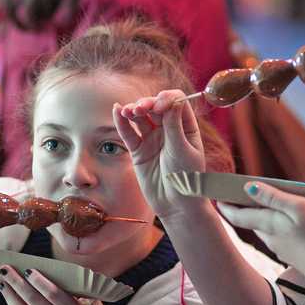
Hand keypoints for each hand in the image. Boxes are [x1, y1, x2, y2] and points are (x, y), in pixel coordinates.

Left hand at [0, 265, 85, 304]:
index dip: (39, 282)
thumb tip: (64, 272)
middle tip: (6, 269)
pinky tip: (6, 291)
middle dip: (17, 282)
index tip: (28, 270)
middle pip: (33, 299)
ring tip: (2, 279)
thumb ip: (79, 293)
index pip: (53, 294)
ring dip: (10, 292)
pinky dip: (12, 302)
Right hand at [112, 90, 206, 219]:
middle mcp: (168, 130)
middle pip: (155, 107)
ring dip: (133, 111)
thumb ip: (174, 126)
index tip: (159, 108)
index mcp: (185, 127)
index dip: (166, 100)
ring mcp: (152, 139)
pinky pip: (129, 134)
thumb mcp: (183, 150)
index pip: (175, 102)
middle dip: (147, 104)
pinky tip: (117, 111)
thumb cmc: (187, 178)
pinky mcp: (138, 151)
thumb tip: (171, 100)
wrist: (176, 204)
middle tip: (140, 109)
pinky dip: (122, 123)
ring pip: (140, 118)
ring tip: (128, 111)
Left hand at [218, 182, 304, 295]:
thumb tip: (248, 188)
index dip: (225, 206)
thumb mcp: (300, 209)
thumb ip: (273, 198)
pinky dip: (276, 226)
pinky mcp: (295, 255)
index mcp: (268, 225)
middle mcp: (270, 239)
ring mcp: (282, 249)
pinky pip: (279, 237)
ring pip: (265, 230)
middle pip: (250, 221)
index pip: (237, 216)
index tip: (216, 197)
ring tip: (262, 204)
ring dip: (260, 217)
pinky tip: (287, 222)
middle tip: (238, 196)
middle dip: (243, 209)